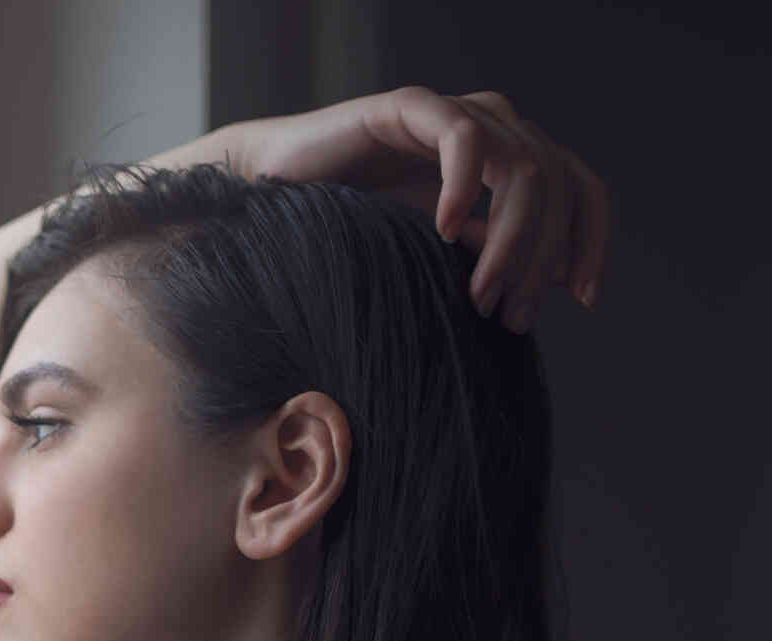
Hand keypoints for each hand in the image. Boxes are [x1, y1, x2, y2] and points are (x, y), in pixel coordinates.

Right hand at [226, 85, 611, 333]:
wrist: (269, 192)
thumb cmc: (346, 226)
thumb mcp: (432, 251)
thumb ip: (483, 255)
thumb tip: (540, 290)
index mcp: (508, 159)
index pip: (579, 189)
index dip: (590, 240)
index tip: (581, 298)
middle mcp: (494, 128)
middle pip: (558, 183)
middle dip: (540, 257)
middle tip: (508, 315)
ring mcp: (455, 113)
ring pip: (523, 165)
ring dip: (509, 238)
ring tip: (478, 292)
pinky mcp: (410, 106)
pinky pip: (462, 138)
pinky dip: (464, 186)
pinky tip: (442, 229)